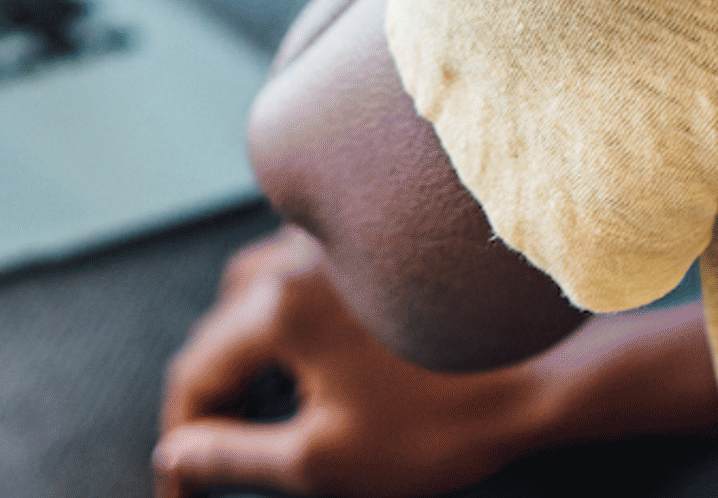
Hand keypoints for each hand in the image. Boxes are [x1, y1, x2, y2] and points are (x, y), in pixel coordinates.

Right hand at [154, 228, 543, 496]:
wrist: (541, 379)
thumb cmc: (439, 422)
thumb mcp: (320, 460)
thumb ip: (232, 456)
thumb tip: (176, 454)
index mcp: (278, 305)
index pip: (194, 373)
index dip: (180, 442)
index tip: (181, 490)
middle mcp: (299, 256)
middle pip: (219, 330)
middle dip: (206, 399)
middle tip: (208, 462)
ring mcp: (339, 244)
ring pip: (256, 296)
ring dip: (242, 355)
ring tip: (256, 414)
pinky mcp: (375, 250)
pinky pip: (300, 279)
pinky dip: (283, 324)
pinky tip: (308, 365)